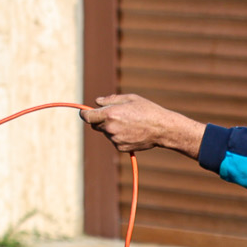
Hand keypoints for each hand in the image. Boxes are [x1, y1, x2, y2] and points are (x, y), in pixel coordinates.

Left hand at [80, 94, 204, 157]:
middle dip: (100, 120)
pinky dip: (119, 136)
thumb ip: (111, 100)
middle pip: (95, 125)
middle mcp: (110, 128)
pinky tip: (132, 131)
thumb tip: (96, 102)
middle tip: (115, 115)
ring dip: (111, 128)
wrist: (162, 129)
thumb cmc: (148, 110)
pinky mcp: (121, 147)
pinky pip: (114, 140)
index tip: (84, 112)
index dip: (84, 113)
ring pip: (106, 133)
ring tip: (129, 123)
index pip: (87, 116)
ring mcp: (115, 139)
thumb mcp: (130, 99)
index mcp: (110, 114)